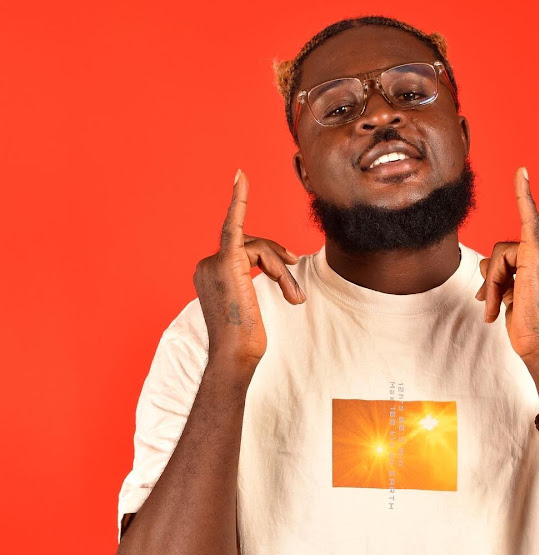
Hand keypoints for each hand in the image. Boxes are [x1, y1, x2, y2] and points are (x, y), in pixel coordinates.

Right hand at [193, 169, 304, 370]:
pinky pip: (236, 224)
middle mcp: (206, 265)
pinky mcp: (227, 261)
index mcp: (211, 275)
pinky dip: (240, 200)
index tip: (242, 183)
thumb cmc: (245, 341)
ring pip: (259, 248)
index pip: (241, 249)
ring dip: (282, 272)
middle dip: (279, 265)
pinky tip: (240, 177)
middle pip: (253, 246)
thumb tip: (279, 266)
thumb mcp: (250, 308)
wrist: (236, 356)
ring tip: (293, 297)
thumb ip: (252, 282)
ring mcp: (213, 262)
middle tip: (295, 293)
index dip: (251, 228)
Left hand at [475, 167, 538, 368]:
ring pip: (501, 253)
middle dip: (493, 278)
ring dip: (493, 282)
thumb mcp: (511, 299)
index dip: (504, 262)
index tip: (508, 240)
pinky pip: (529, 221)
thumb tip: (484, 264)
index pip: (516, 255)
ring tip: (498, 308)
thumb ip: (500, 277)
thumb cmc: (529, 331)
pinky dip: (524, 196)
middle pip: (505, 252)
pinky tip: (522, 173)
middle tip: (491, 305)